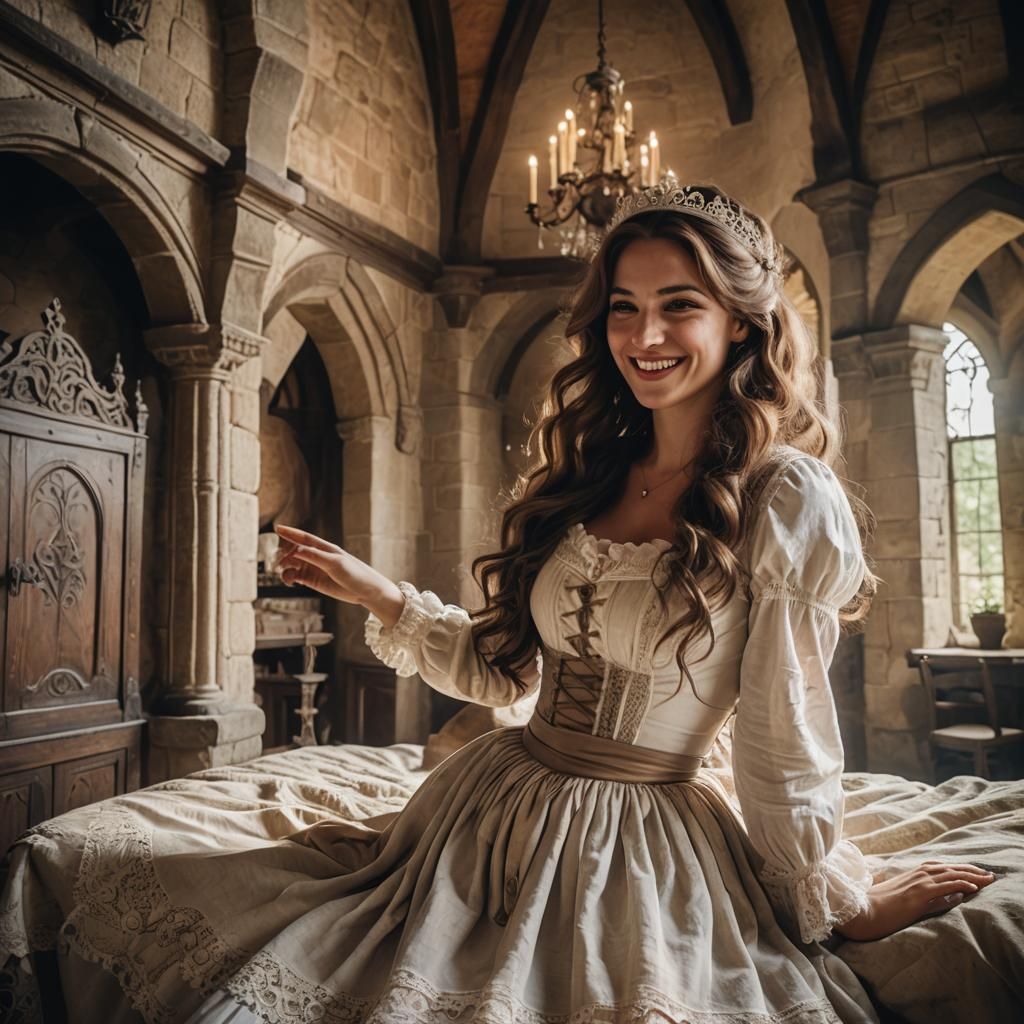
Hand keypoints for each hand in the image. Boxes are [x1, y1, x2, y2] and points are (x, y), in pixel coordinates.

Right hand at [273, 525, 404, 625]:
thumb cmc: (355, 573)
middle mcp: (317, 557)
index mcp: (325, 548)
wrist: (366, 591)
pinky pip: (296, 576)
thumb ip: (315, 556)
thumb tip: (296, 549)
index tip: (277, 528)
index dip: (291, 533)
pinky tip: (290, 581)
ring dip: (285, 567)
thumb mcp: (335, 563)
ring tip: (286, 575)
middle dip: (284, 554)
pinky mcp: (313, 581)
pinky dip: (289, 577)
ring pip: (293, 564)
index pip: (304, 538)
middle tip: (280, 562)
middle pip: (294, 551)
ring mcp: (314, 569)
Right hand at [834, 860, 996, 940]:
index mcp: (909, 876)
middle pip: (948, 868)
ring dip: (971, 874)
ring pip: (950, 874)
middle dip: (969, 870)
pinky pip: (945, 886)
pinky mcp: (919, 894)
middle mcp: (915, 876)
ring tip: (987, 878)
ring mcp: (917, 883)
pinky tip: (974, 886)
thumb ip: (918, 897)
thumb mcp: (897, 900)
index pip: (938, 868)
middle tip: (987, 873)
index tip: (971, 872)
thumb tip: (942, 897)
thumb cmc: (874, 909)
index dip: (956, 869)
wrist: (861, 912)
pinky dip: (961, 884)